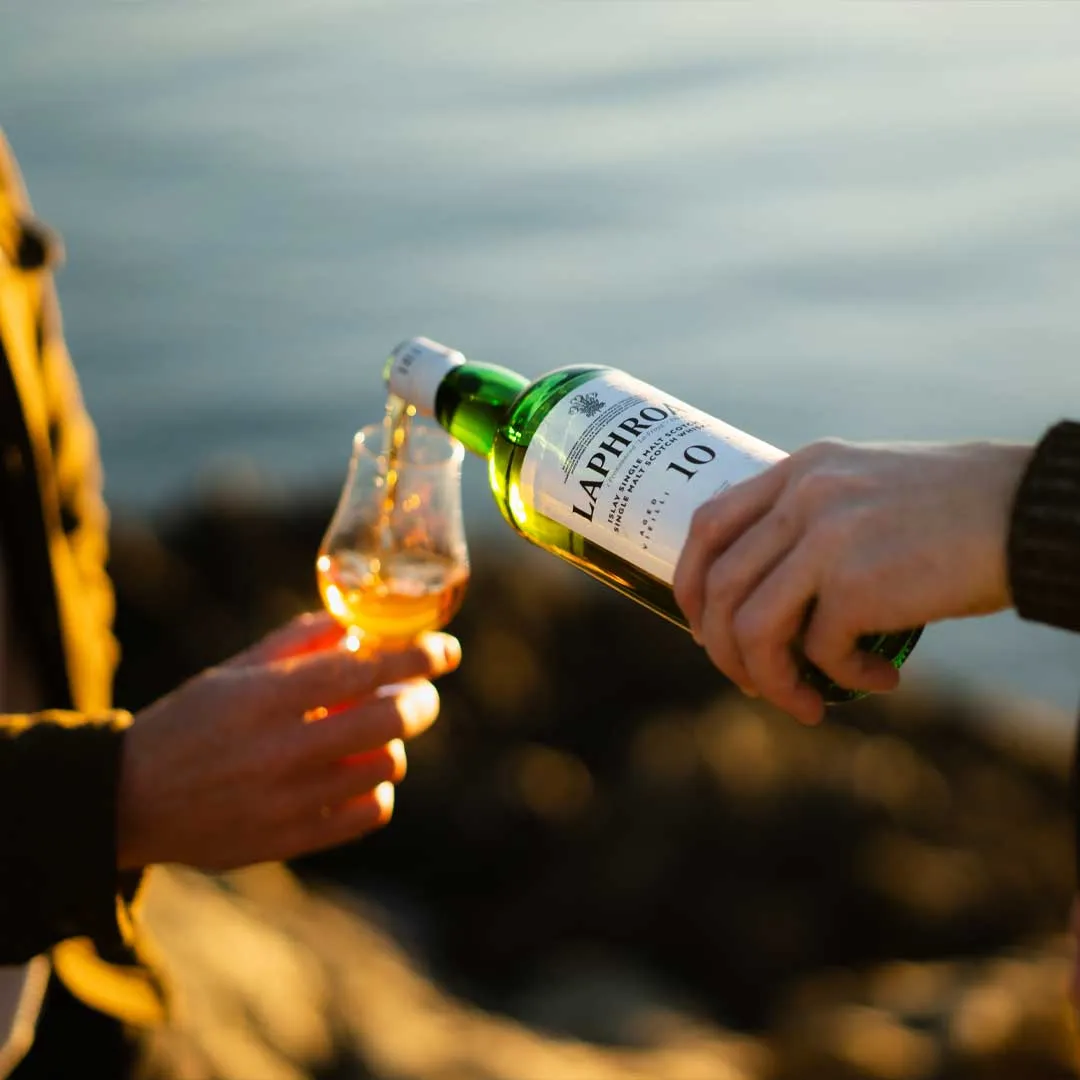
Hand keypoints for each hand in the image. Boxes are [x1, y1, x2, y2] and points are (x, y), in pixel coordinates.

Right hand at [116, 613, 460, 869]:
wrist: (131, 800)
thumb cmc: (191, 723)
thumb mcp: (235, 672)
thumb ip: (297, 643)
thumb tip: (357, 626)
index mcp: (267, 697)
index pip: (363, 669)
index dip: (417, 655)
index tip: (447, 649)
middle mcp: (282, 748)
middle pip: (390, 718)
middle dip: (421, 700)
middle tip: (420, 692)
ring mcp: (289, 799)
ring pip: (387, 766)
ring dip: (393, 744)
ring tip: (375, 735)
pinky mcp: (291, 840)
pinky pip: (368, 813)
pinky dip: (377, 790)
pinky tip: (360, 776)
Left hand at [673, 439, 1030, 725]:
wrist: (1030, 512)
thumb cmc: (956, 512)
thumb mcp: (867, 488)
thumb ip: (813, 519)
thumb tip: (765, 594)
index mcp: (801, 471)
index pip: (708, 525)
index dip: (691, 585)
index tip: (704, 627)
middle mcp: (804, 497)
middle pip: (718, 586)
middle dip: (723, 650)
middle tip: (753, 683)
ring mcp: (827, 538)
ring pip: (752, 628)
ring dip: (771, 680)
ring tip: (807, 703)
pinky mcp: (860, 582)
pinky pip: (821, 652)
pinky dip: (845, 678)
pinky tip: (884, 678)